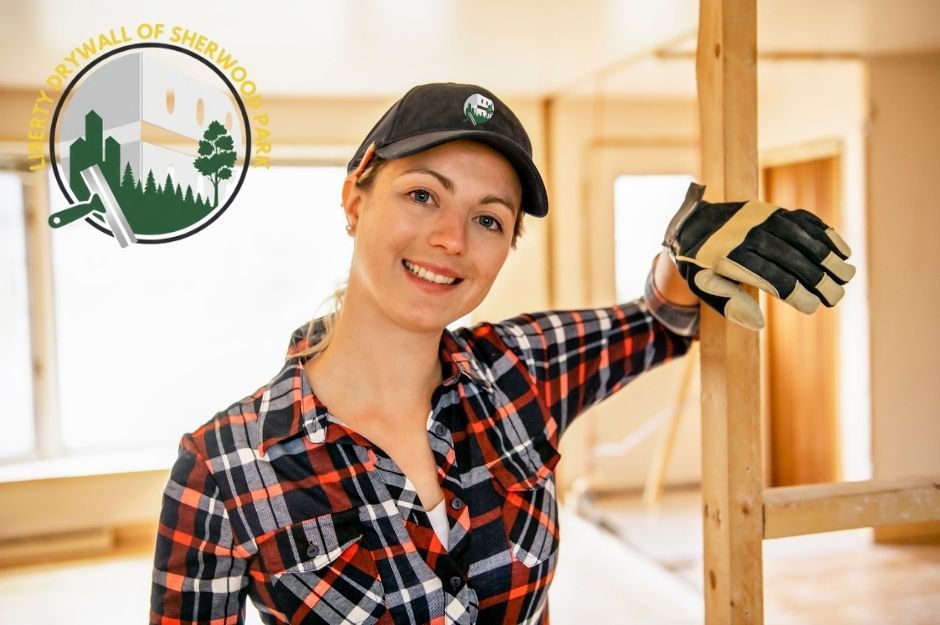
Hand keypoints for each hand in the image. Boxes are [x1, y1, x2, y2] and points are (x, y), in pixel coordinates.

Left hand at [662, 182, 855, 330]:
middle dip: (817, 277)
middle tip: (837, 297)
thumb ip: (729, 304)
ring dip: (827, 255)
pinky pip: (802, 219)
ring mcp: (761, 217)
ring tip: (847, 275)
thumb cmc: (701, 265)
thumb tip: (759, 324)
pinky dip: (824, 233)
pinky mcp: (770, 209)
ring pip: (801, 236)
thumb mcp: (704, 287)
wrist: (692, 224)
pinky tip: (842, 250)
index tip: (813, 307)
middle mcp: (746, 233)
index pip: (768, 276)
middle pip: (789, 257)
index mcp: (728, 256)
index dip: (793, 292)